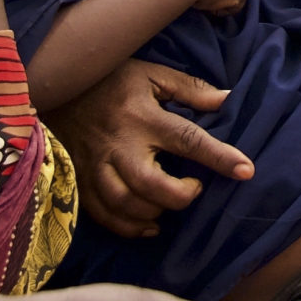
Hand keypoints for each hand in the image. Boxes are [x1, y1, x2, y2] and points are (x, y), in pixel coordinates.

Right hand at [44, 58, 254, 238]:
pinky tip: (149, 224)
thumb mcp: (151, 74)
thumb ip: (189, 89)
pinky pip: (103, 215)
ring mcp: (95, 166)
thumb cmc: (109, 80)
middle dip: (180, 196)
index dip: (220, 157)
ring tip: (170, 202)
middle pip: (152, 184)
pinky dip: (129, 227)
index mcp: (142, 116)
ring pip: (125, 204)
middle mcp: (119, 145)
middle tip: (195, 187)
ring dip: (154, 213)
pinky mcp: (79, 181)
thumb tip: (227, 99)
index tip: (246, 170)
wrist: (53, 86)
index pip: (188, 139)